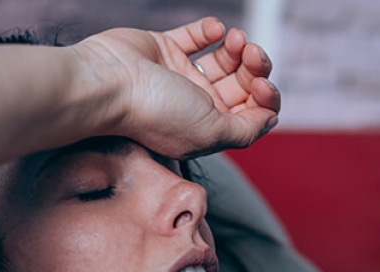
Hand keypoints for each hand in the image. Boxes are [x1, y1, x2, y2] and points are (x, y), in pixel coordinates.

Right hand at [76, 17, 280, 157]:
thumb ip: (246, 129)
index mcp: (208, 130)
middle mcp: (195, 106)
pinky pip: (197, 36)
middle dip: (256, 68)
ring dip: (239, 48)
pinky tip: (215, 30)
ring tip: (236, 39)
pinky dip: (211, 30)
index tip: (261, 85)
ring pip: (225, 60)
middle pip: (242, 86)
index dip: (265, 98)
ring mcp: (180, 77)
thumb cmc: (156, 113)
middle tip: (252, 54)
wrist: (109, 84)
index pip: (251, 114)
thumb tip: (270, 119)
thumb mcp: (212, 132)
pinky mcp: (164, 50)